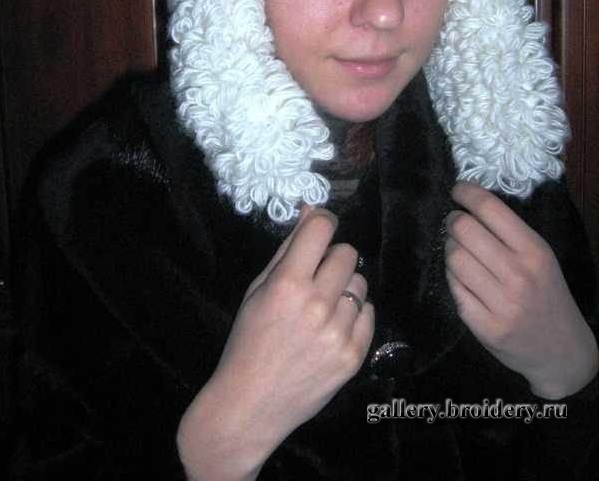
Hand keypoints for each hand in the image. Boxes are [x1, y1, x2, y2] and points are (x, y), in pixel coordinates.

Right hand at [177, 205, 373, 480]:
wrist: (250, 404)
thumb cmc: (247, 341)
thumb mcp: (257, 290)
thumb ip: (287, 250)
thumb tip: (310, 212)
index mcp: (288, 284)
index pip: (322, 229)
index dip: (322, 221)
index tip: (319, 228)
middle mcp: (317, 304)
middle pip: (347, 253)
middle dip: (332, 258)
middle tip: (316, 277)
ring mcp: (339, 332)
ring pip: (360, 284)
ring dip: (344, 288)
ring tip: (323, 307)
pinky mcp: (353, 356)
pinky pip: (368, 314)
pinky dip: (354, 315)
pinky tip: (333, 327)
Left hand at [445, 182, 597, 399]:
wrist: (562, 352)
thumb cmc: (548, 295)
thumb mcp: (541, 258)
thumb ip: (510, 233)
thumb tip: (469, 204)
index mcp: (534, 252)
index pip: (490, 209)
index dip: (466, 193)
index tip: (457, 190)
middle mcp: (517, 275)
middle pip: (464, 230)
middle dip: (453, 220)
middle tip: (454, 222)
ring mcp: (499, 303)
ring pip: (453, 258)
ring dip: (449, 248)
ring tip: (459, 250)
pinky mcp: (483, 326)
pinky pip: (453, 288)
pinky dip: (452, 277)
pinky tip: (461, 276)